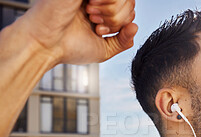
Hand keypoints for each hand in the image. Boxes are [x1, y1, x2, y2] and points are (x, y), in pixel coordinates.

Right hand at [19, 0, 136, 64]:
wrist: (46, 45)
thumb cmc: (68, 47)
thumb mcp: (104, 48)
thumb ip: (123, 41)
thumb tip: (136, 27)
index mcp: (100, 9)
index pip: (128, 8)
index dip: (123, 21)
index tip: (101, 32)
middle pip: (129, 2)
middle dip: (119, 19)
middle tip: (98, 27)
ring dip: (113, 13)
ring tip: (93, 20)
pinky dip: (108, 3)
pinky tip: (89, 12)